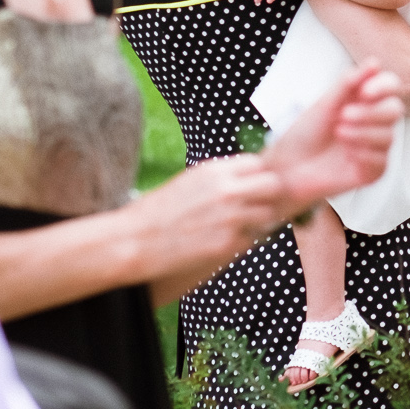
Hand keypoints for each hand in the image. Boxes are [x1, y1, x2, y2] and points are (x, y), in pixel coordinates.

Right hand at [133, 154, 291, 272]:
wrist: (136, 241)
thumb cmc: (160, 211)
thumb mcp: (190, 180)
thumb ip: (222, 176)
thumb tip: (251, 176)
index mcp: (215, 171)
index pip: (257, 164)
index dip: (256, 176)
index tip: (250, 186)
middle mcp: (227, 191)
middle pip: (273, 186)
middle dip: (268, 196)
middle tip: (255, 206)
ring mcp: (231, 219)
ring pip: (269, 215)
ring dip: (259, 221)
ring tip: (238, 225)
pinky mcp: (228, 245)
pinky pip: (253, 240)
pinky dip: (244, 241)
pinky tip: (224, 240)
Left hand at [260, 61, 404, 208]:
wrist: (287, 167)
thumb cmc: (304, 134)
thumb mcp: (324, 104)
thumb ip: (348, 84)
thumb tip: (374, 63)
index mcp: (363, 102)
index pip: (390, 87)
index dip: (384, 86)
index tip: (365, 92)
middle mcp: (373, 123)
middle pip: (395, 110)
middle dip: (371, 112)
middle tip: (344, 115)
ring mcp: (374, 147)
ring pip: (388, 136)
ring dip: (363, 133)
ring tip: (338, 133)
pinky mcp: (372, 170)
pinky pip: (381, 161)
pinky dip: (363, 155)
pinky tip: (346, 155)